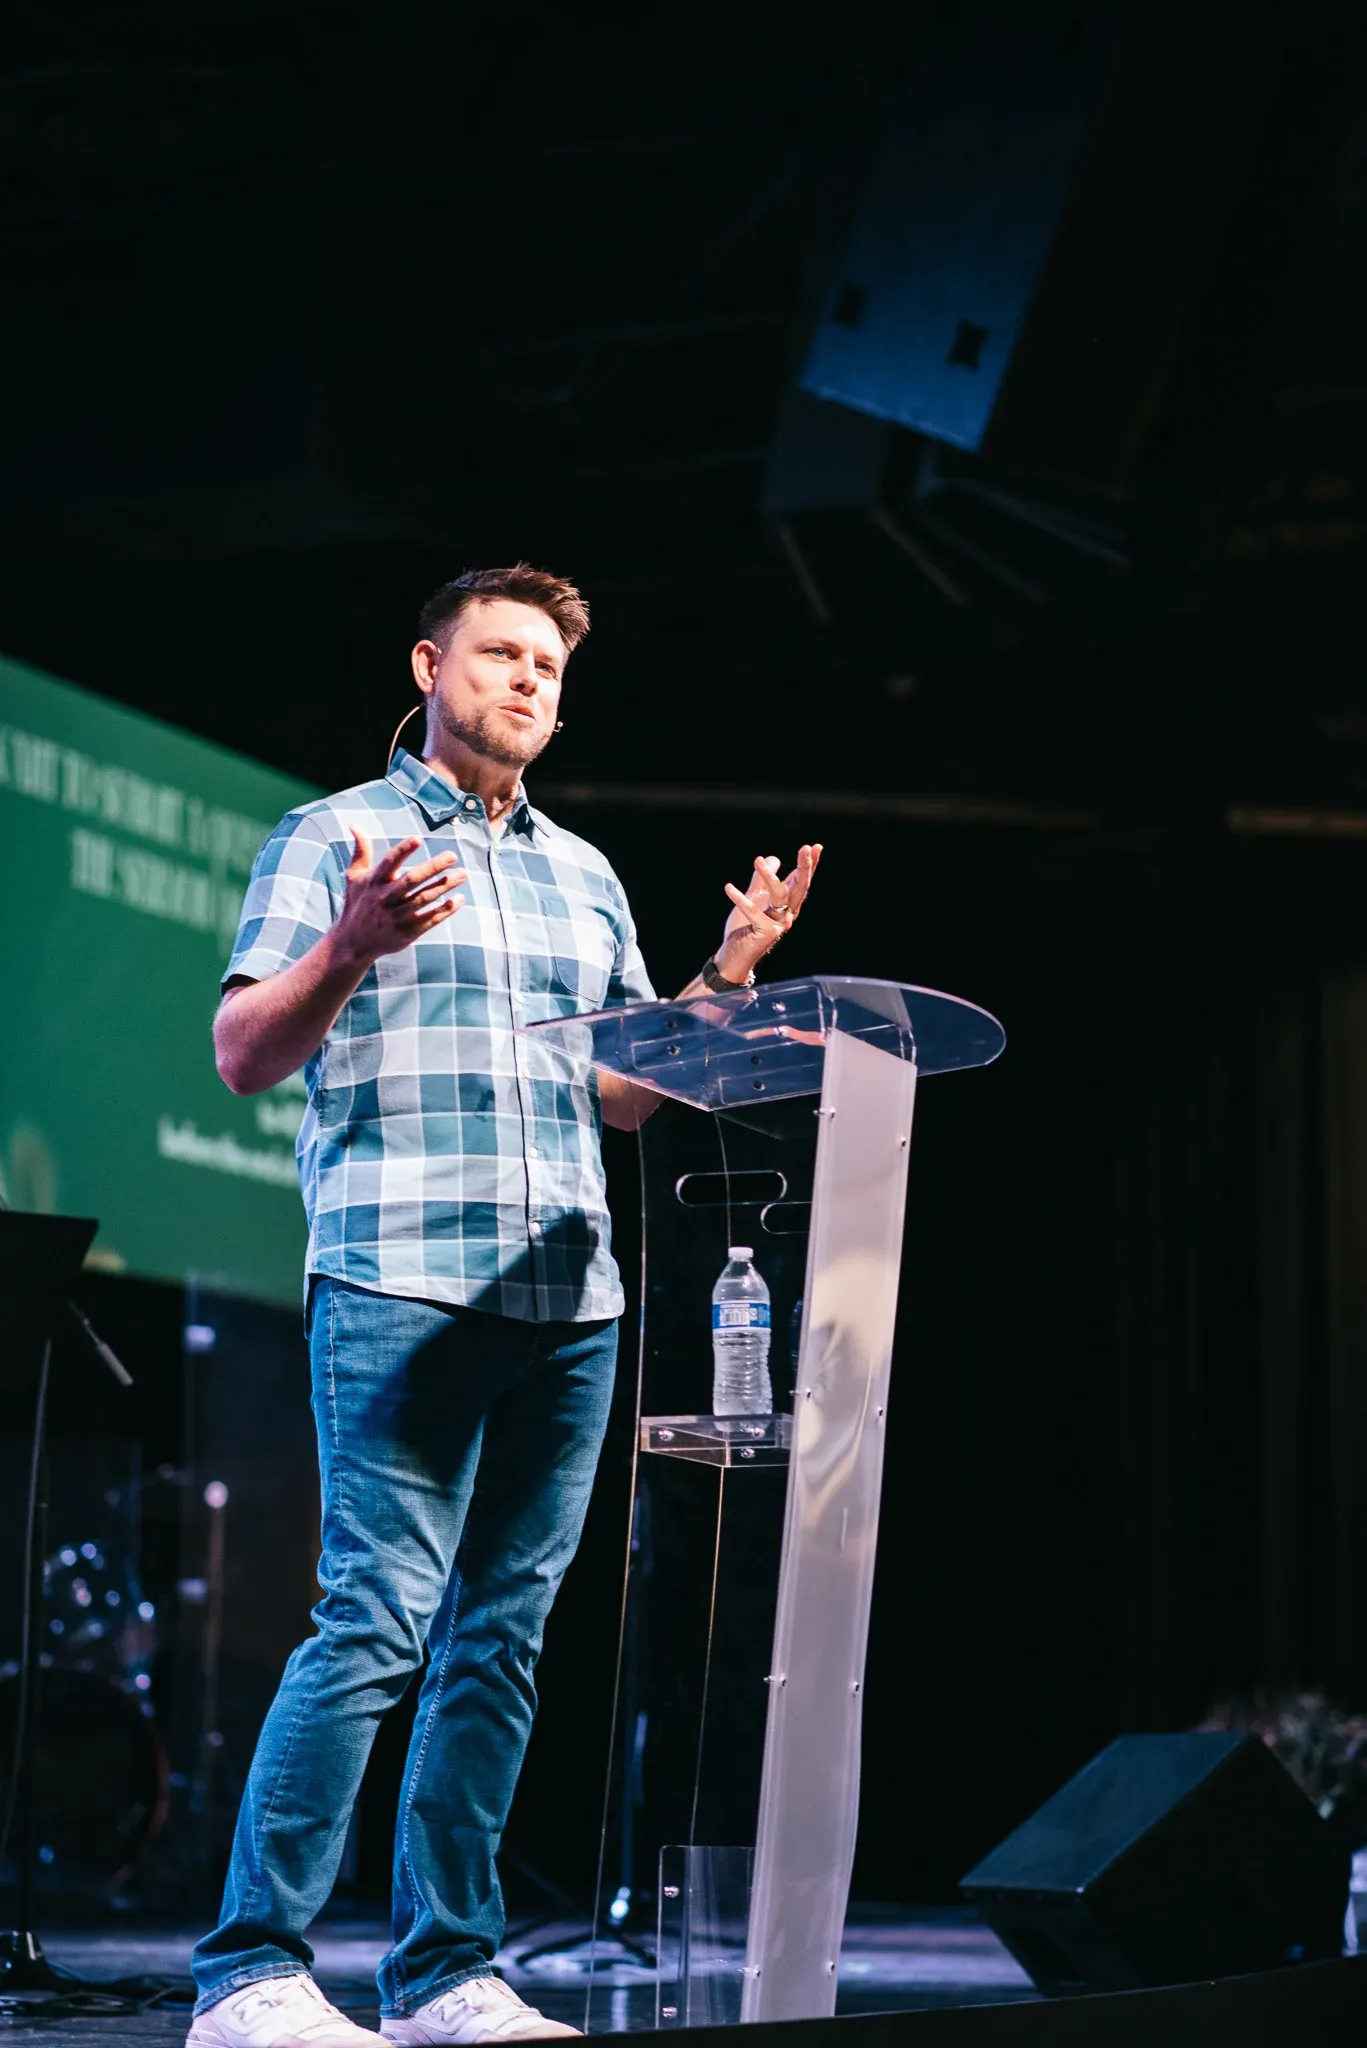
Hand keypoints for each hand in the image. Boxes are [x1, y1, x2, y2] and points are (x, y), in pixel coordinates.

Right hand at [334, 832, 465, 965]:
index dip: (403, 851)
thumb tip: (355, 824)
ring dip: (444, 886)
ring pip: (424, 899)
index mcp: (373, 883)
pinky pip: (429, 920)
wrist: (353, 943)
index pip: (389, 864)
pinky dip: (445, 910)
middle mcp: (384, 899)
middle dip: (433, 868)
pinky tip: (459, 899)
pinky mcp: (406, 933)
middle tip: (452, 855)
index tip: (418, 838)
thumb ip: (361, 851)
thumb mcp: (354, 877)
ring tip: (463, 874)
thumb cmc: (357, 903)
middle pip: (411, 881)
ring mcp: (395, 917)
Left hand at [716, 844, 822, 981]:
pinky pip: (753, 912)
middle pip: (800, 887)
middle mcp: (788, 914)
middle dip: (804, 867)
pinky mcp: (766, 933)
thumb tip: (771, 858)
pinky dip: (740, 899)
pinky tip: (728, 887)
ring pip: (780, 895)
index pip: (801, 881)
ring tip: (757, 861)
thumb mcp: (754, 898)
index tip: (816, 846)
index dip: (810, 865)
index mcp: (787, 905)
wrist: (734, 956)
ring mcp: (779, 924)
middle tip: (806, 848)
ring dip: (769, 876)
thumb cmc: (745, 928)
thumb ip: (761, 880)